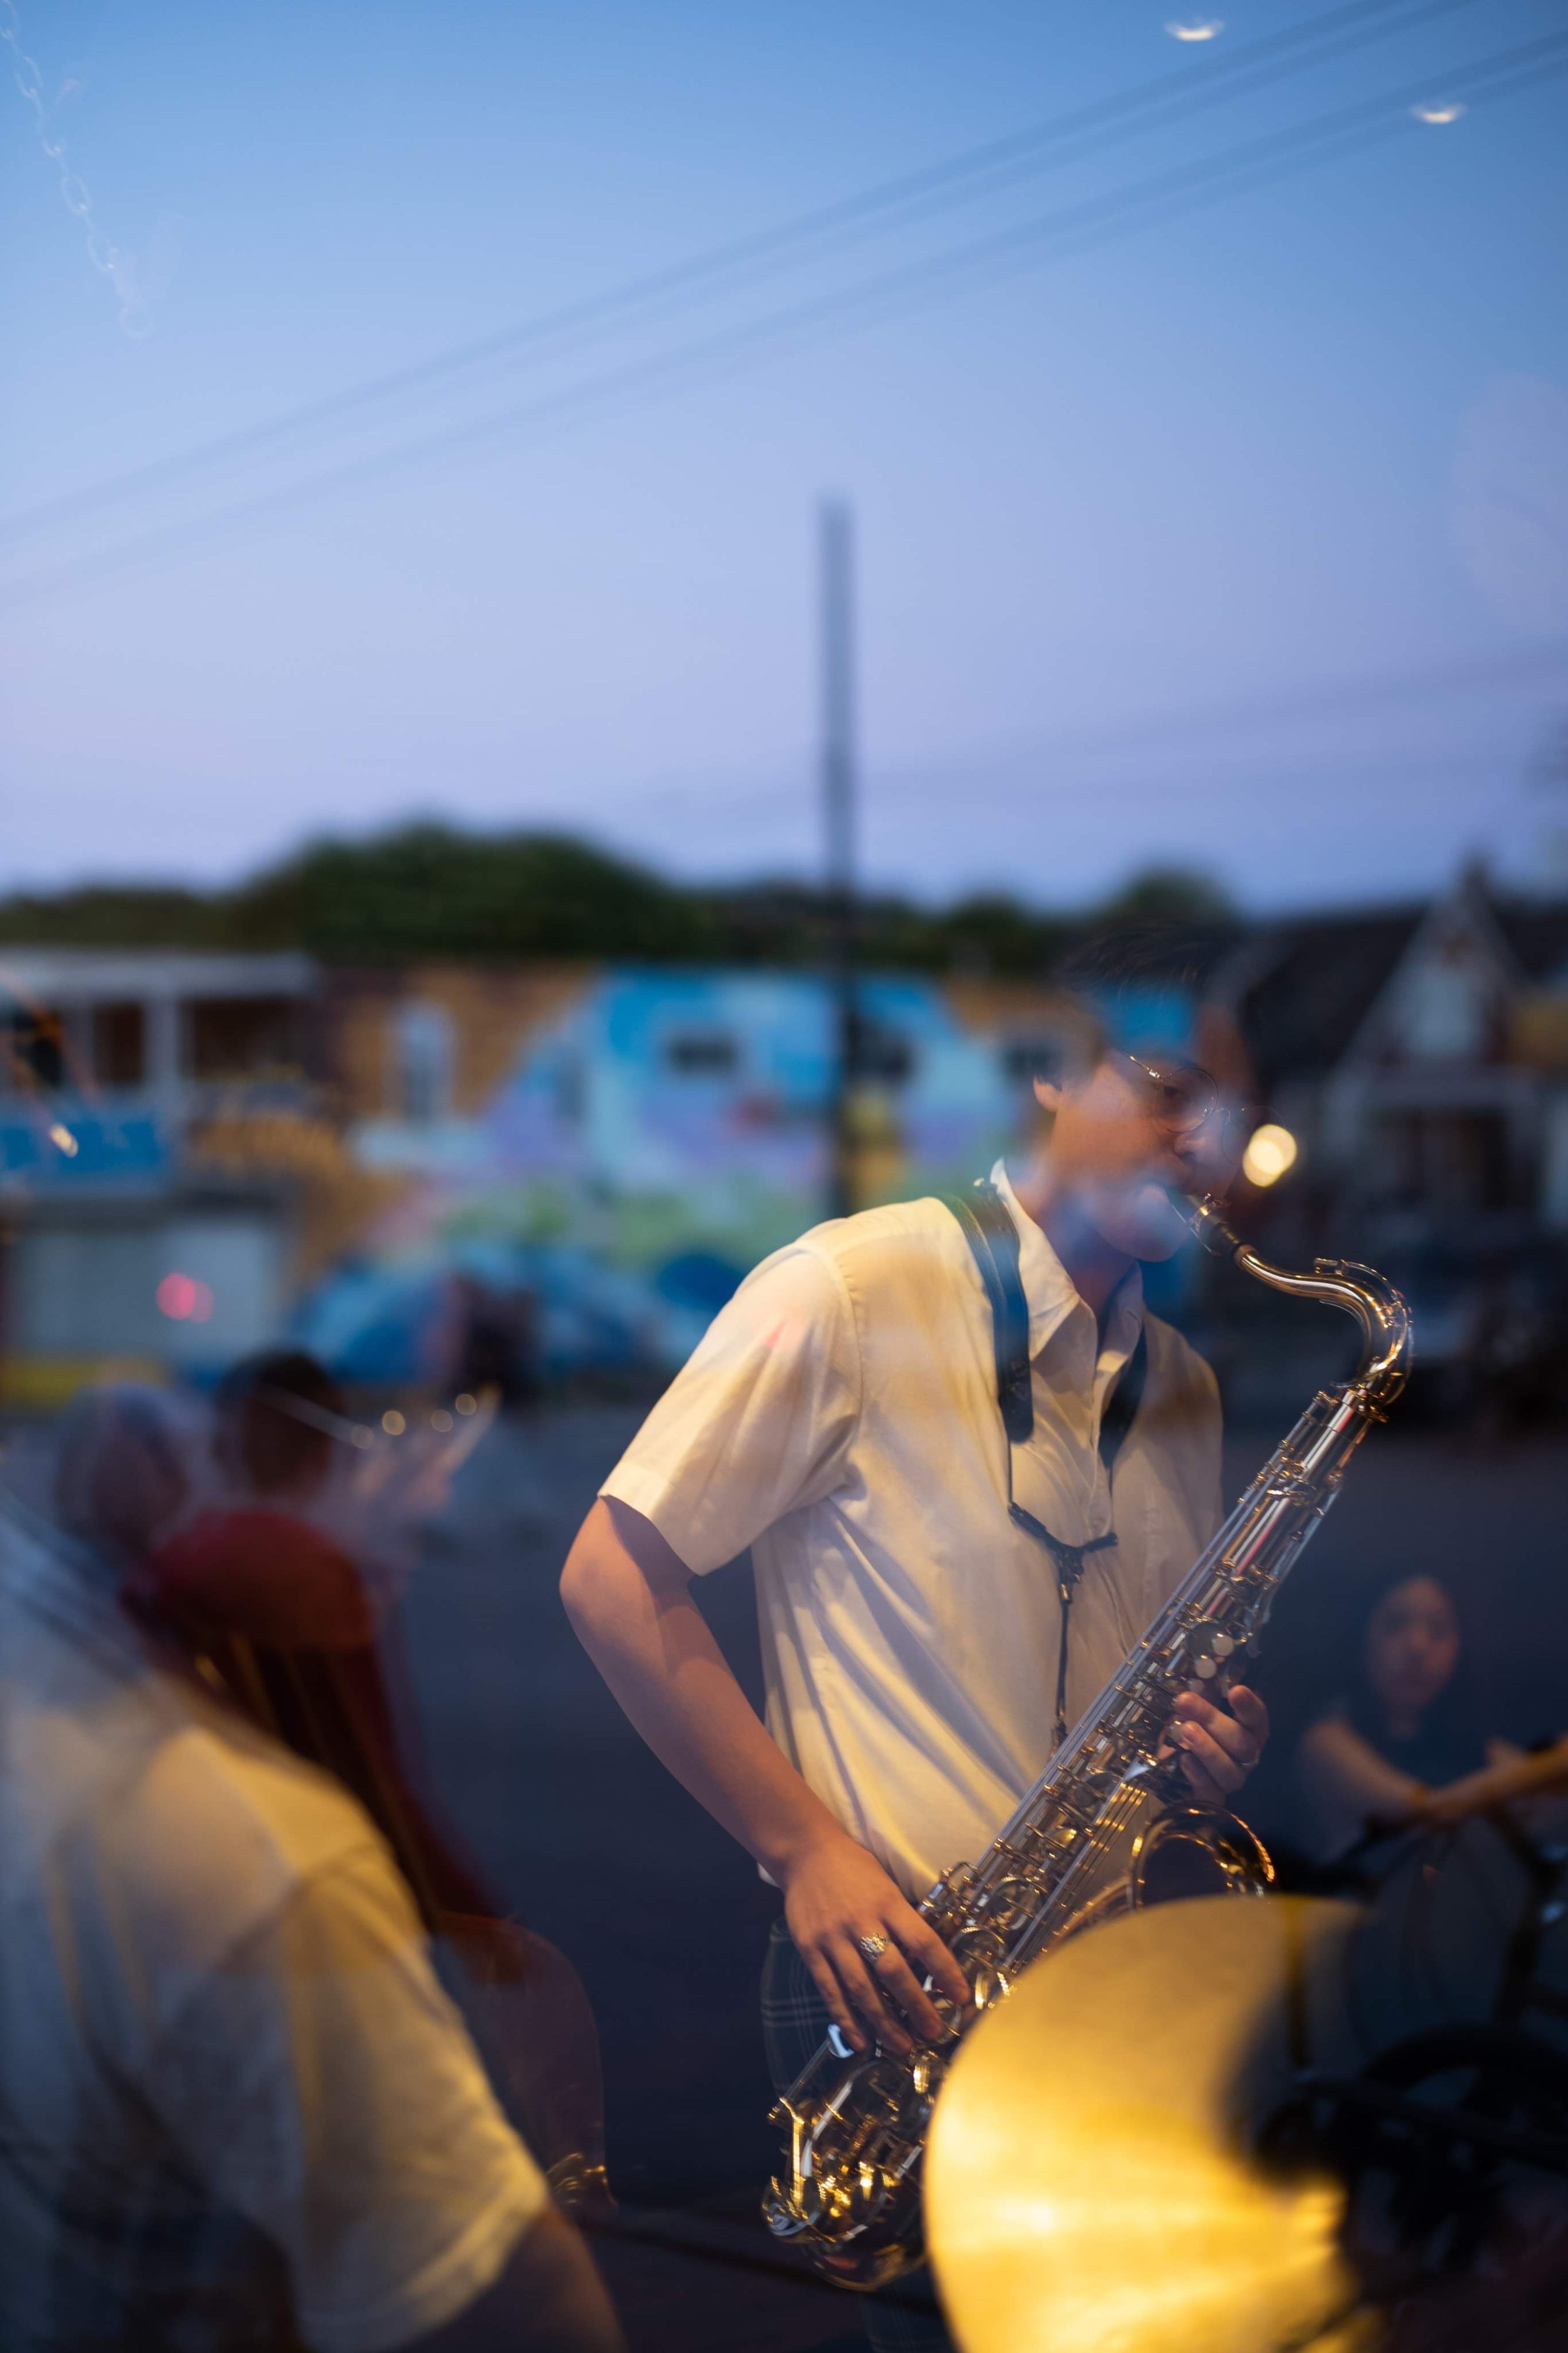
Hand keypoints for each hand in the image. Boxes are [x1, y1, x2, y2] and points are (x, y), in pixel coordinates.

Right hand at [780, 1830, 970, 2057]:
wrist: (806, 1853)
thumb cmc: (855, 1869)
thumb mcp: (886, 1885)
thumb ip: (902, 1919)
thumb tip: (928, 1962)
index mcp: (887, 1902)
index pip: (923, 1941)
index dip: (944, 1971)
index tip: (960, 1996)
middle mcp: (861, 1922)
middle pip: (893, 1971)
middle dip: (916, 2006)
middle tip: (933, 2032)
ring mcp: (833, 1938)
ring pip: (861, 1988)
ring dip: (884, 2022)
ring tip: (902, 2045)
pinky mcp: (810, 1949)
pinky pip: (830, 1990)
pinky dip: (846, 2019)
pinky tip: (861, 2041)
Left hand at [1167, 1683, 1268, 1803]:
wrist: (1179, 1762)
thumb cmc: (1194, 1724)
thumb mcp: (1199, 1704)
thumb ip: (1203, 1690)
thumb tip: (1199, 1669)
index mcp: (1249, 1729)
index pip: (1257, 1718)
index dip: (1249, 1706)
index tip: (1236, 1690)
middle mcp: (1246, 1756)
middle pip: (1242, 1743)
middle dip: (1213, 1721)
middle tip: (1185, 1701)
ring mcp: (1231, 1778)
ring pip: (1229, 1771)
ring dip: (1207, 1749)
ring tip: (1185, 1730)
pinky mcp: (1212, 1797)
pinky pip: (1211, 1793)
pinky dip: (1198, 1776)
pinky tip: (1184, 1759)